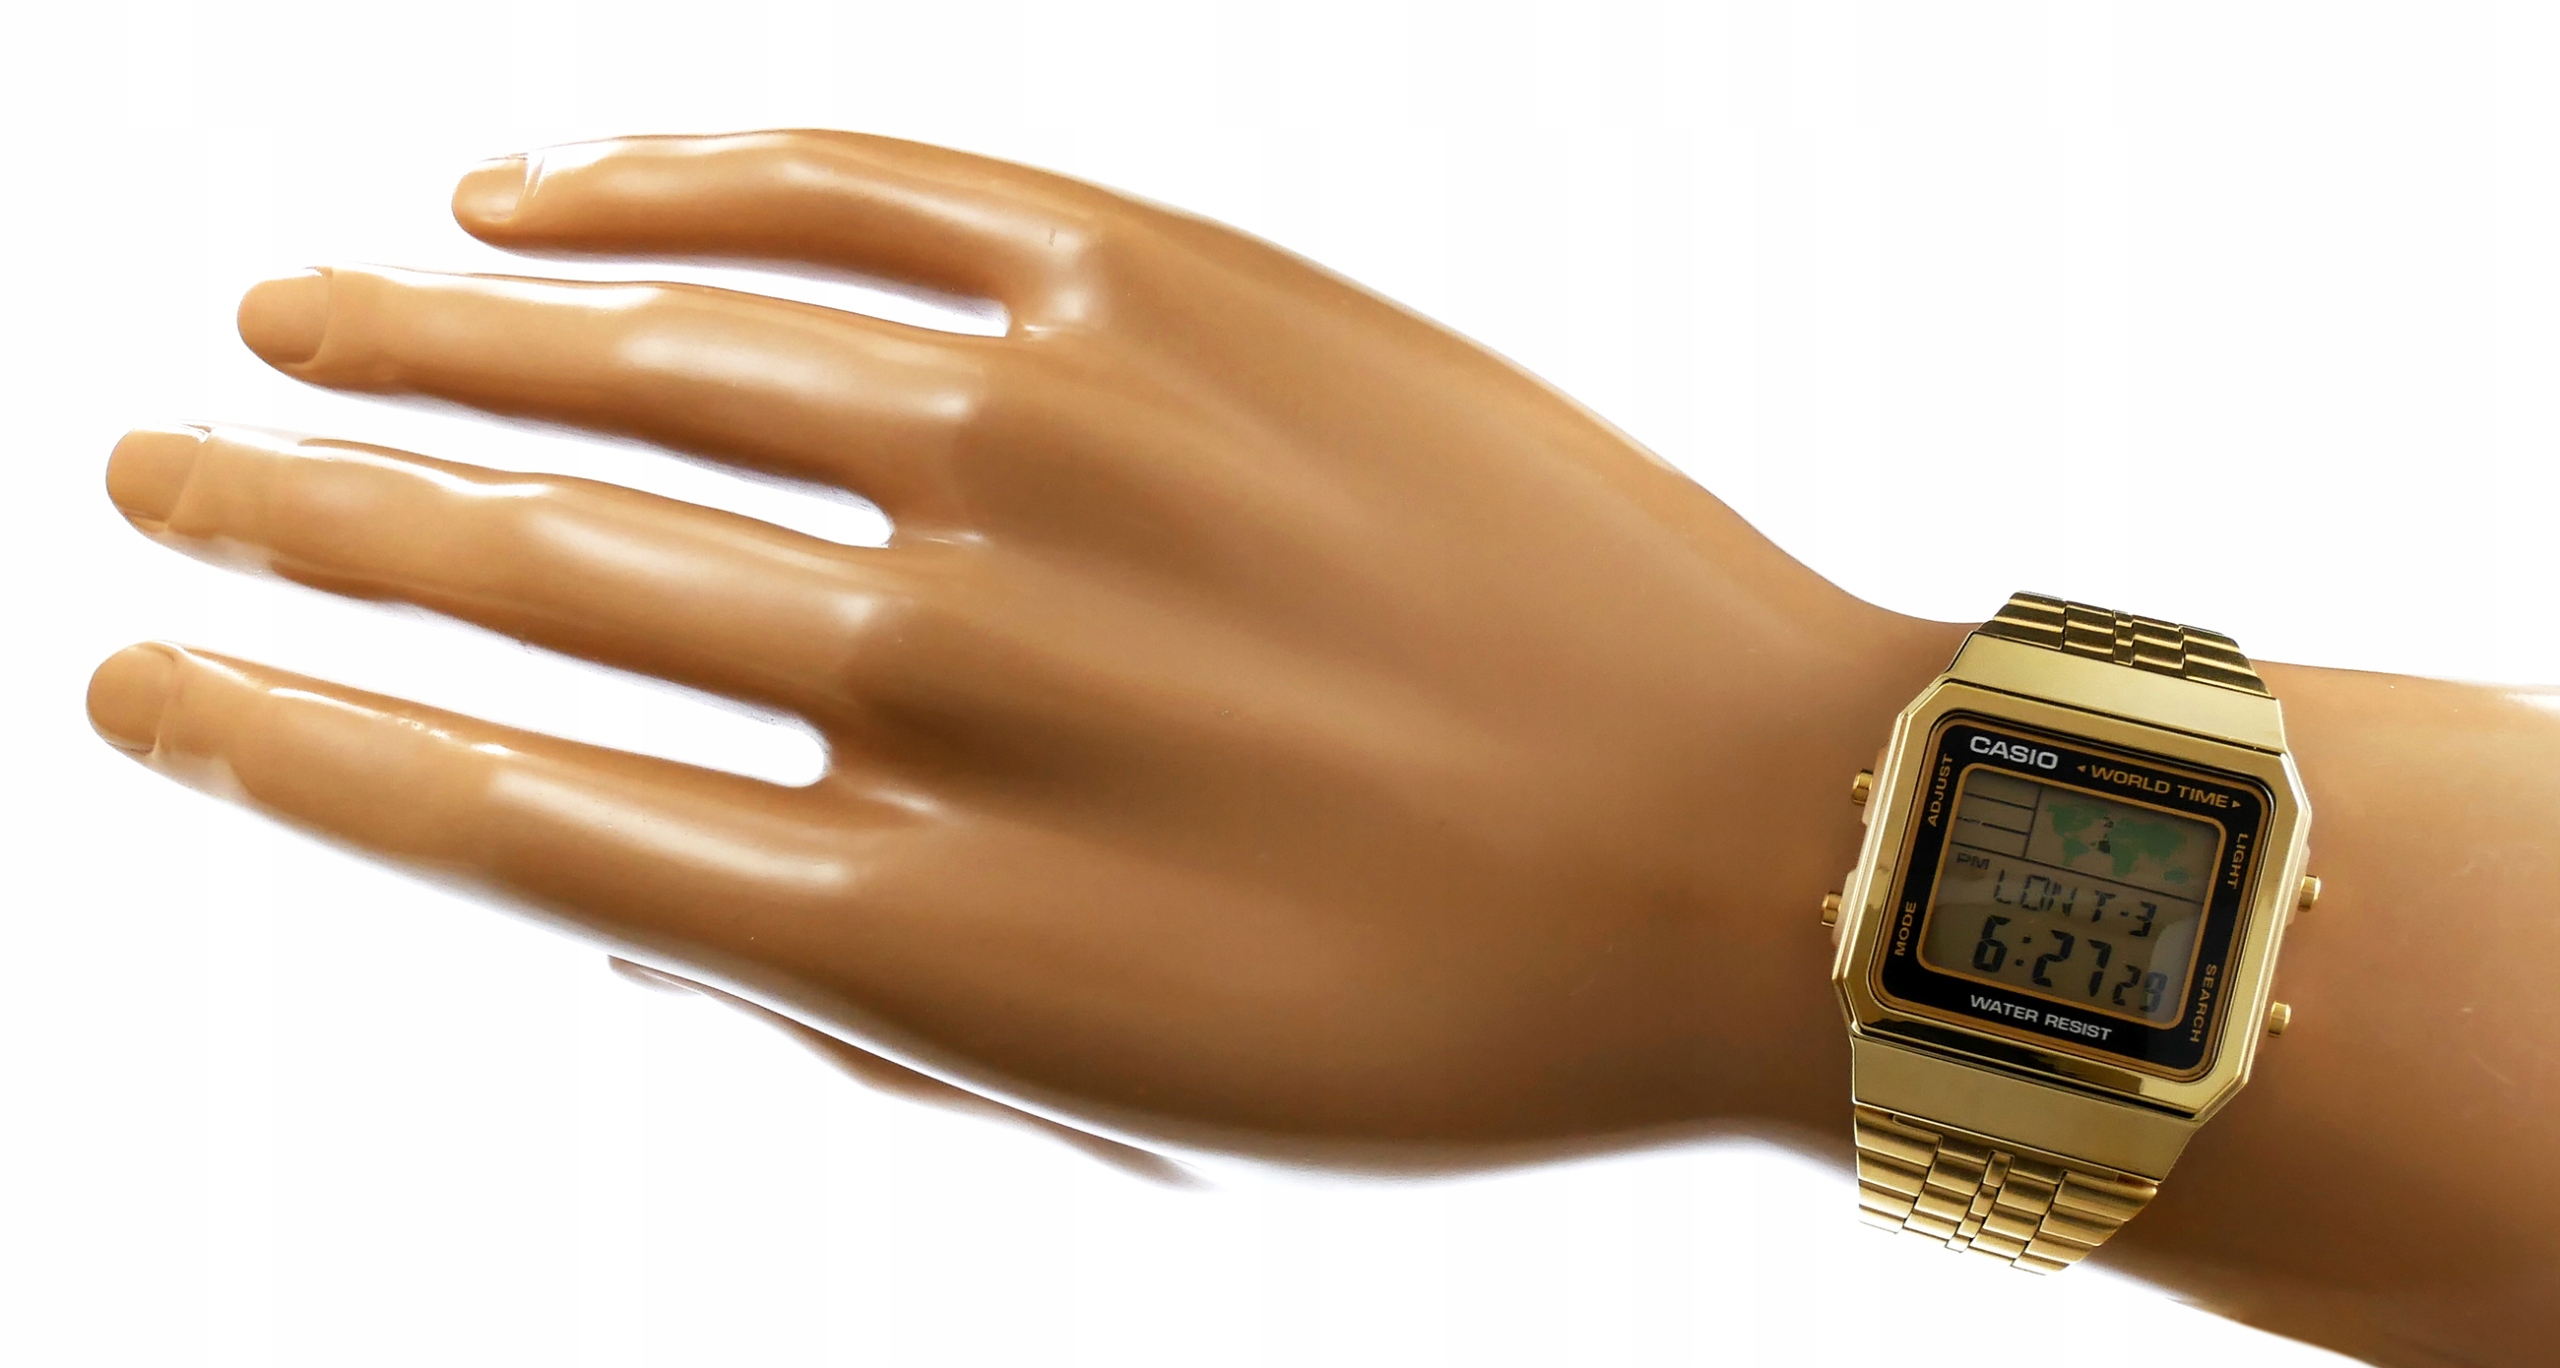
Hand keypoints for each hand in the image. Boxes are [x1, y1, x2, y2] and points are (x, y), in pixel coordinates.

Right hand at [91, 130, 1952, 1163]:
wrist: (1758, 835)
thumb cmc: (1447, 1017)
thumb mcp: (1133, 1107)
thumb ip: (857, 1011)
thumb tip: (622, 900)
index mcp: (925, 924)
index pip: (497, 807)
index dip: (281, 736)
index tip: (137, 675)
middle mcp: (958, 666)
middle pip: (529, 559)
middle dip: (300, 508)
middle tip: (146, 464)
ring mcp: (1068, 440)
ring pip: (653, 348)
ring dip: (429, 327)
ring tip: (296, 316)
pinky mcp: (1180, 283)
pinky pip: (855, 189)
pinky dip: (668, 178)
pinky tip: (536, 188)